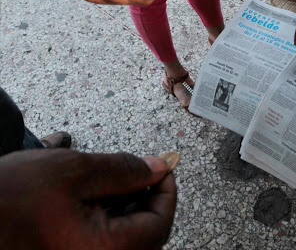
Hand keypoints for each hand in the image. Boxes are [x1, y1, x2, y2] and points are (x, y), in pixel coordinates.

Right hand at [0, 149, 176, 249]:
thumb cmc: (13, 195)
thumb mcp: (75, 171)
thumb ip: (125, 170)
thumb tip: (159, 168)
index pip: (159, 225)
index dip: (167, 191)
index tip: (163, 167)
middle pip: (146, 236)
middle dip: (148, 200)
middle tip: (140, 172)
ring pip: (126, 239)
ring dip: (129, 209)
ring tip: (115, 183)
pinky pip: (105, 243)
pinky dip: (110, 220)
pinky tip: (97, 199)